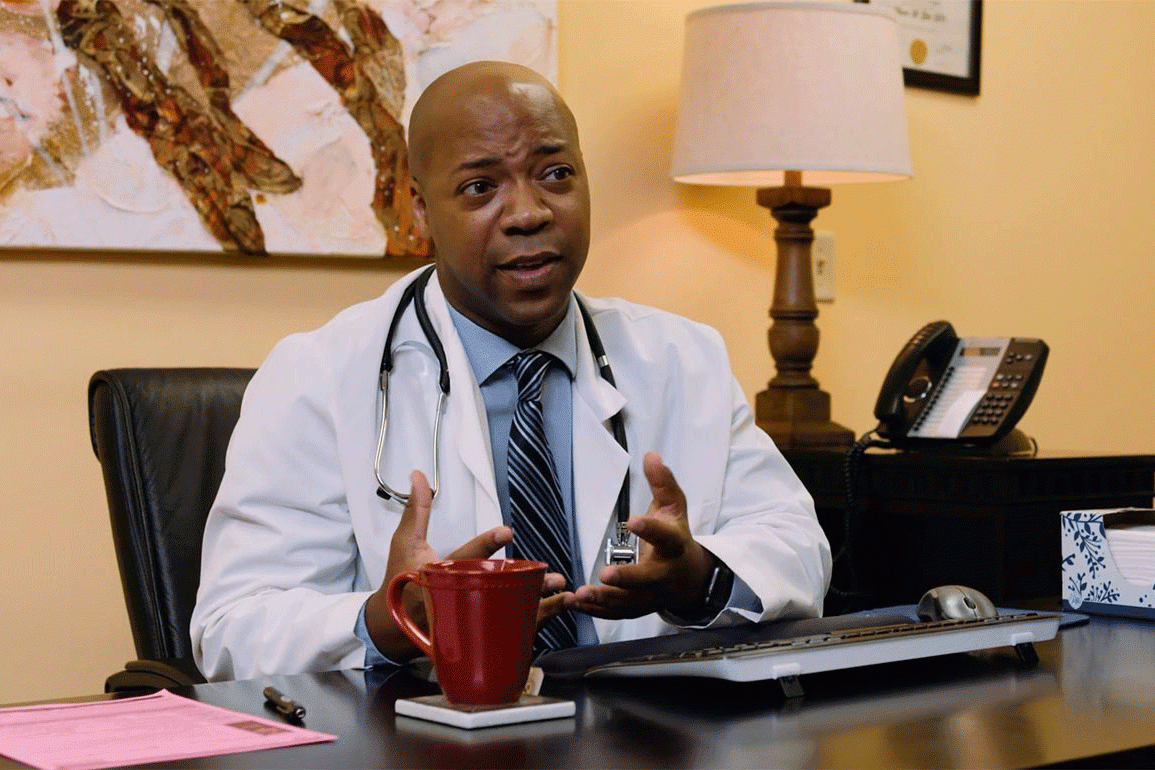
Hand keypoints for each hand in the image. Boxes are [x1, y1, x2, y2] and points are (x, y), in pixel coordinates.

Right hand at [364, 471, 568, 659]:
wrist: (392, 629)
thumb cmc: (400, 582)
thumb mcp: (404, 542)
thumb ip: (417, 509)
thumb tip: (418, 475)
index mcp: (436, 577)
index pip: (464, 558)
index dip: (485, 544)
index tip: (506, 531)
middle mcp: (452, 603)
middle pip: (494, 594)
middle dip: (524, 585)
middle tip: (550, 576)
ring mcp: (464, 623)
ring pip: (506, 619)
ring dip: (538, 609)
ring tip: (561, 595)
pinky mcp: (474, 636)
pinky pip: (506, 633)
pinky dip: (531, 625)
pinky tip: (552, 612)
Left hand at [566, 452, 715, 619]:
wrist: (691, 578)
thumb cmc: (677, 537)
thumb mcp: (674, 508)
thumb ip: (662, 483)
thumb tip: (651, 455)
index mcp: (674, 546)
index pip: (664, 537)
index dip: (649, 529)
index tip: (632, 520)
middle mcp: (664, 574)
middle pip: (647, 579)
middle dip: (627, 578)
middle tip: (605, 574)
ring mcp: (652, 595)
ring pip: (629, 602)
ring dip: (604, 600)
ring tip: (579, 595)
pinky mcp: (639, 608)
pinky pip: (617, 614)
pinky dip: (596, 612)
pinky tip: (575, 604)